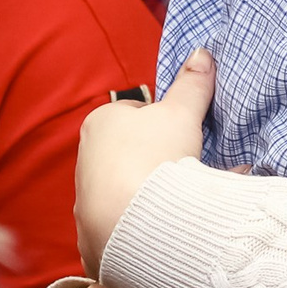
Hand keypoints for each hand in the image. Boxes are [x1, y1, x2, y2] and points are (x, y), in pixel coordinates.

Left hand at [76, 49, 212, 275]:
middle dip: (161, 157)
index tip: (185, 133)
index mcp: (100, 123)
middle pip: (132, 151)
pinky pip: (130, 221)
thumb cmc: (153, 159)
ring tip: (187, 199)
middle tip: (190, 166)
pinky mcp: (95, 234)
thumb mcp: (182, 114)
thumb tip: (201, 52)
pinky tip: (172, 224)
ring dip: (156, 191)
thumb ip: (192, 84)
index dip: (164, 120)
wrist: (132, 228)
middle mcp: (85, 159)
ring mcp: (87, 200)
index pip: (134, 112)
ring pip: (130, 188)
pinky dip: (150, 220)